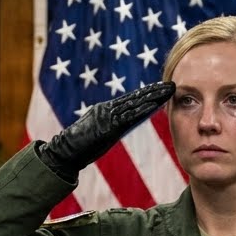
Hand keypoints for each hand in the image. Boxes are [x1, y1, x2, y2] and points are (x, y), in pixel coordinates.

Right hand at [37, 80, 175, 180]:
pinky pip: (129, 116)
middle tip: (170, 84)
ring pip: (135, 104)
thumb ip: (107, 126)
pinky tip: (155, 105)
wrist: (64, 151)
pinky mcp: (108, 126)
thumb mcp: (95, 133)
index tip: (161, 87)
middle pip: (135, 98)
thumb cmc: (77, 146)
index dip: (146, 93)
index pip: (129, 100)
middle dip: (154, 91)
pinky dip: (143, 109)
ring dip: (153, 97)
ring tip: (168, 90)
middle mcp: (107, 109)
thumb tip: (119, 126)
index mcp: (104, 110)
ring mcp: (107, 116)